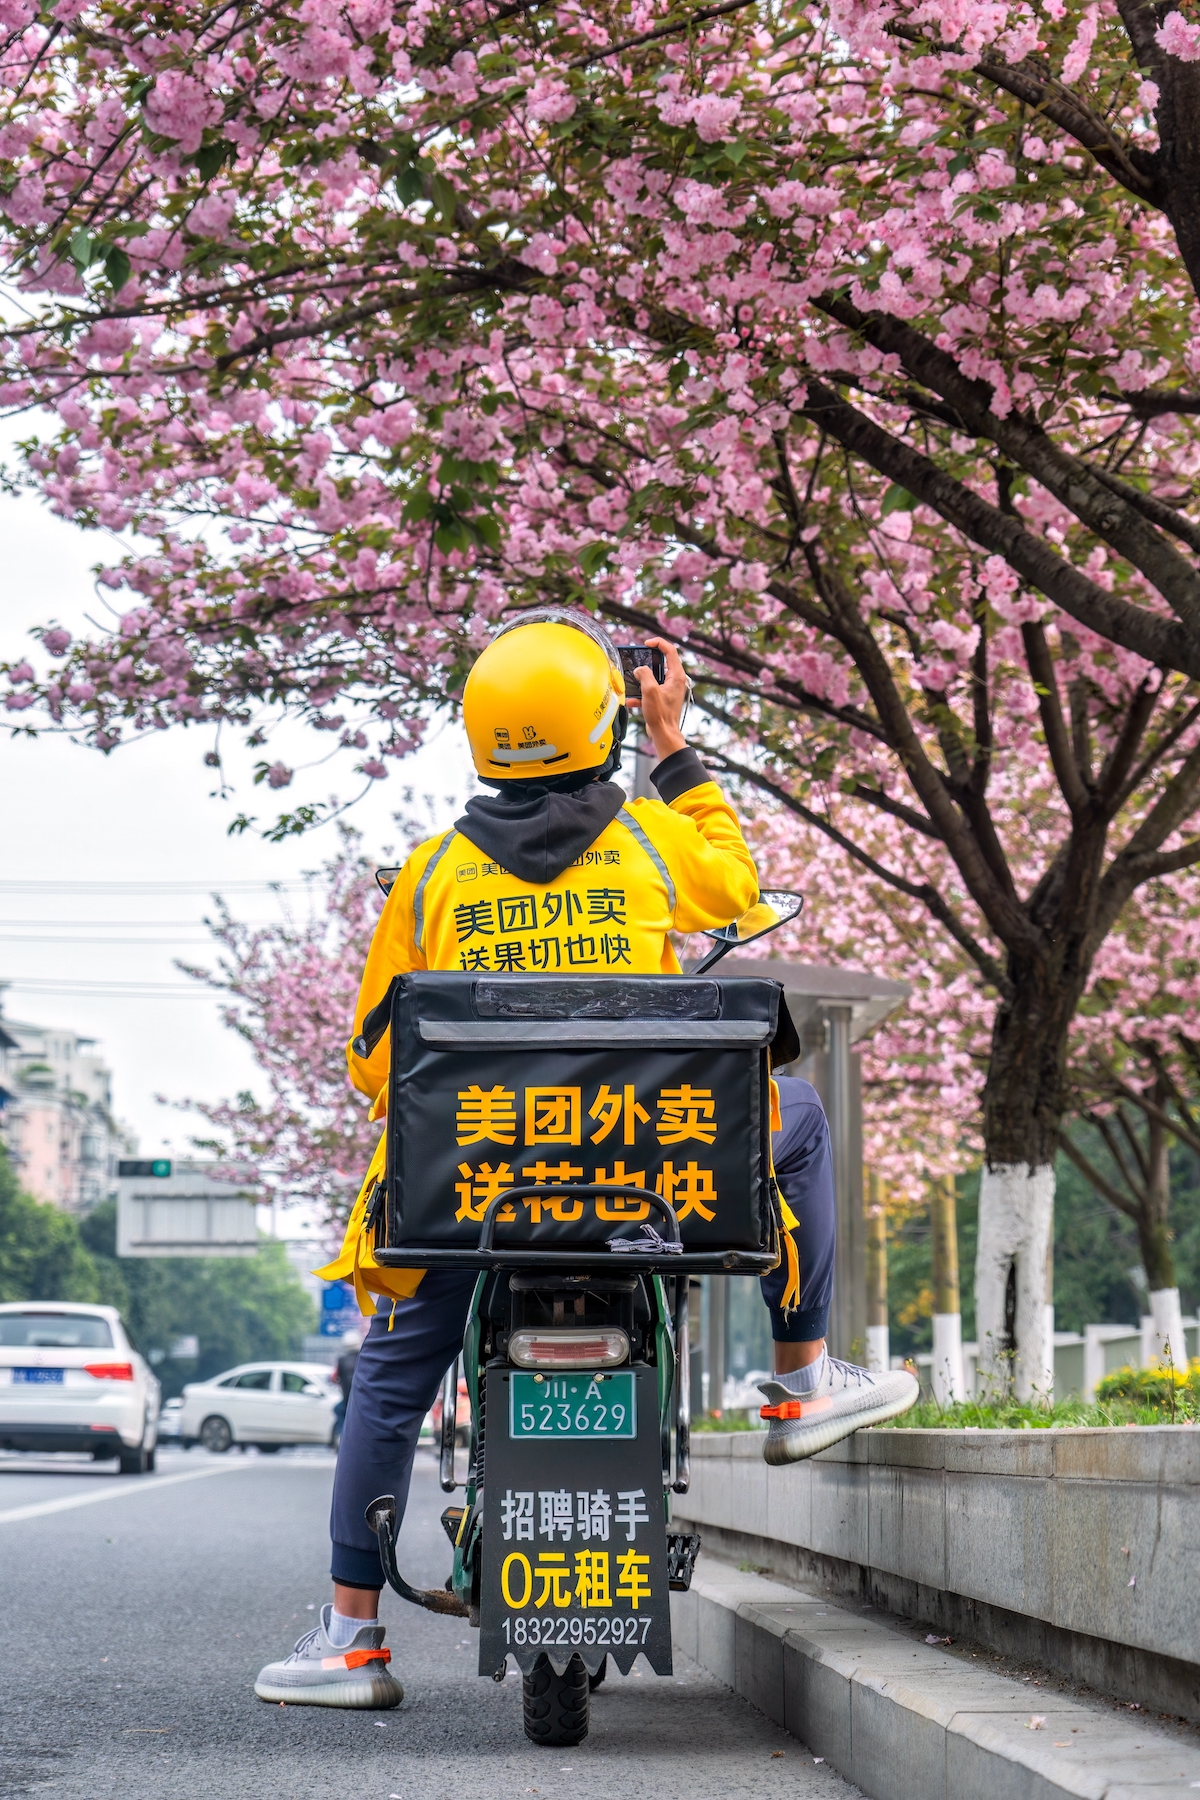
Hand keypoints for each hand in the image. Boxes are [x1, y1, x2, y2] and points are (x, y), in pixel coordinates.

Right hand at [631, 637, 687, 759]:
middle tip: (637, 662)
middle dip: (647, 663)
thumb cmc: (661, 715)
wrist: (664, 734)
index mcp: (676, 676)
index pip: (670, 651)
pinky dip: (641, 693)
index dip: (658, 643)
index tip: (647, 643)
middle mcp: (675, 681)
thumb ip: (644, 675)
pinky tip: (631, 700)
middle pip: (661, 663)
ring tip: (632, 682)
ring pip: (653, 677)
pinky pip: (650, 690)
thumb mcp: (650, 690)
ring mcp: (669, 690)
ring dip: (642, 680)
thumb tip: (639, 670)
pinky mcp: (663, 698)